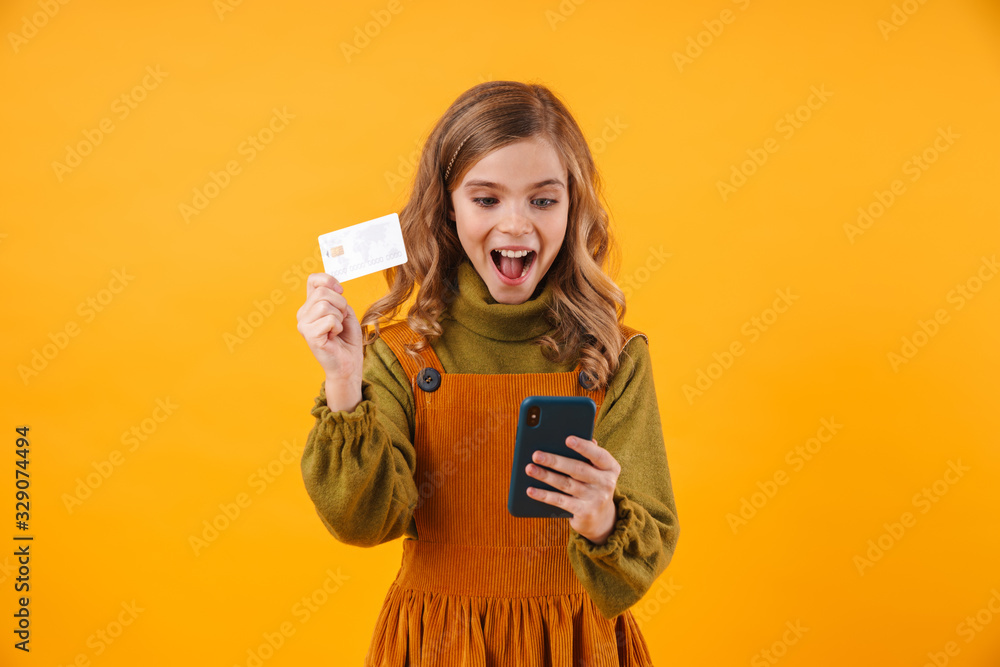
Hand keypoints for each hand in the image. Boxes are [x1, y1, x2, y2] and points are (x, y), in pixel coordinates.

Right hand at [296, 273, 362, 408]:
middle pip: (322, 292)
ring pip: (325, 305)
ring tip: (337, 329)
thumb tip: (333, 288)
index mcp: (311, 305)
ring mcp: (304, 324)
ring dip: (339, 317)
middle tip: (341, 319)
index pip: (313, 280)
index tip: (340, 291)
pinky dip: (338, 327)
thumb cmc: (347, 339)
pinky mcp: (309, 335)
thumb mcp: (345, 312)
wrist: (348, 363)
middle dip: (340, 303)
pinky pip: (329, 319)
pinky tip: (334, 336)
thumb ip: (337, 297)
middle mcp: (303, 313)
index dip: (328, 280)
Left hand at [525, 436, 620, 544]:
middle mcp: (606, 483)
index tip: (567, 439)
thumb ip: (587, 454)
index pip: (598, 454)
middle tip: (536, 455)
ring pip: (566, 484)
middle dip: (555, 461)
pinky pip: (560, 501)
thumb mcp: (596, 470)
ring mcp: (596, 499)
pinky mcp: (584, 512)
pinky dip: (544, 495)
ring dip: (545, 476)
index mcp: (610, 467)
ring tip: (529, 469)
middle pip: (577, 469)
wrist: (601, 518)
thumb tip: (569, 438)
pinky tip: (531, 490)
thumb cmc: (593, 484)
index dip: (583, 446)